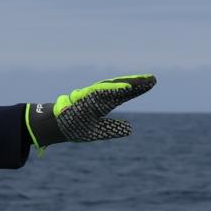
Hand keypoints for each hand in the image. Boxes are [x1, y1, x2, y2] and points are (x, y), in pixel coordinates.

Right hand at [24, 75, 155, 149]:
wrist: (56, 127)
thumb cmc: (75, 126)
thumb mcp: (100, 131)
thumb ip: (114, 128)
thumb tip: (130, 129)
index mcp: (105, 104)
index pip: (125, 94)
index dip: (138, 89)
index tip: (152, 83)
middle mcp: (100, 98)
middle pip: (122, 88)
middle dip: (137, 84)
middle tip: (153, 79)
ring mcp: (93, 97)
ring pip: (113, 88)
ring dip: (127, 84)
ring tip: (142, 81)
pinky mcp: (85, 99)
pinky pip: (101, 93)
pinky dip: (113, 89)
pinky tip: (126, 87)